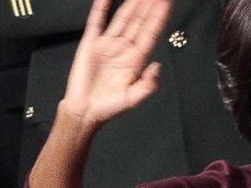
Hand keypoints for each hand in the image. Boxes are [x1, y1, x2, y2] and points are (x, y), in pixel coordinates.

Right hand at [63, 0, 170, 127]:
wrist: (84, 112)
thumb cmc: (108, 108)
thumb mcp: (133, 99)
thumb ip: (148, 85)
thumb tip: (157, 65)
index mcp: (135, 60)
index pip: (150, 33)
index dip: (158, 17)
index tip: (166, 2)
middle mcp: (123, 49)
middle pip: (138, 21)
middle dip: (147, 5)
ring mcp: (107, 45)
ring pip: (122, 18)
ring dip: (131, 3)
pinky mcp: (90, 44)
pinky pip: (96, 22)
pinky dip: (100, 8)